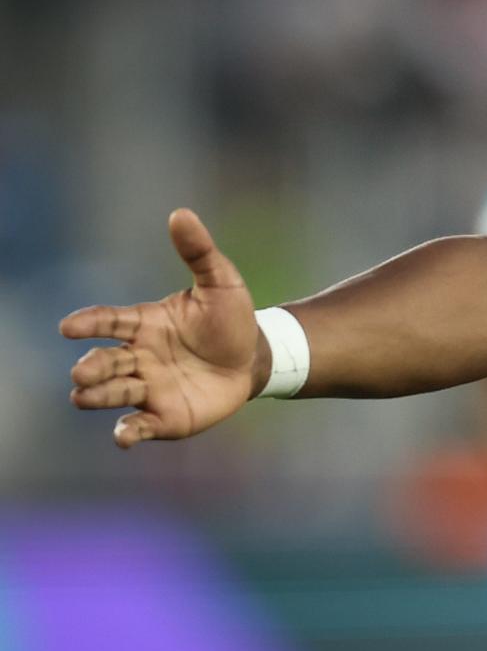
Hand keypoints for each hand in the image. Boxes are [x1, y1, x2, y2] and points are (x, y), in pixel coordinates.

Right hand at [61, 209, 261, 447]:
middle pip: (104, 363)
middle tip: (83, 372)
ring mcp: (148, 388)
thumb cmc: (231, 319)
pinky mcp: (164, 416)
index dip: (88, 323)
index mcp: (144, 324)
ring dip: (97, 396)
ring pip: (113, 393)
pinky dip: (127, 432)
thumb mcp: (221, 282)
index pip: (108, 321)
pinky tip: (123, 436)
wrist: (255, 358)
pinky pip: (139, 426)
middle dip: (90, 368)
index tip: (68, 327)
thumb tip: (180, 214)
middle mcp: (137, 357)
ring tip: (82, 396)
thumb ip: (199, 252)